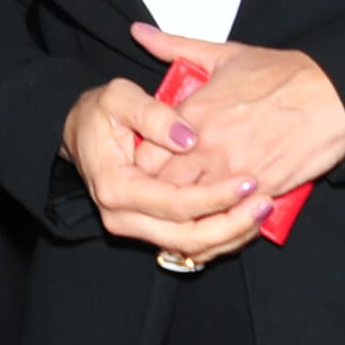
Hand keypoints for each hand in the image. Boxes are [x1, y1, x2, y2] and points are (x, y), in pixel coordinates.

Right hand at [61, 75, 269, 264]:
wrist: (80, 133)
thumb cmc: (100, 113)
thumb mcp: (118, 97)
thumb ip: (152, 114)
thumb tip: (187, 138)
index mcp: (115, 187)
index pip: (173, 204)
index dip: (213, 196)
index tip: (248, 181)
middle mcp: (123, 217)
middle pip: (187, 237)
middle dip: (231, 224)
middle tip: (264, 202)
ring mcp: (137, 228)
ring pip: (192, 248)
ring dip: (232, 234)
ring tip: (264, 210)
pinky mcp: (152, 230)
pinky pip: (192, 245)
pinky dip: (223, 238)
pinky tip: (249, 220)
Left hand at [131, 24, 344, 202]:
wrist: (334, 96)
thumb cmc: (283, 74)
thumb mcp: (224, 55)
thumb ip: (175, 47)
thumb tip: (139, 31)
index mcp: (192, 115)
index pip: (142, 154)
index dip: (140, 162)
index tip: (145, 161)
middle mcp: (207, 149)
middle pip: (160, 186)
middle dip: (155, 190)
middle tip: (160, 189)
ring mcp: (234, 174)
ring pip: (190, 207)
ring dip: (185, 208)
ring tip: (185, 205)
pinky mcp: (262, 192)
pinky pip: (228, 218)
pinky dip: (218, 219)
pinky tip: (214, 216)